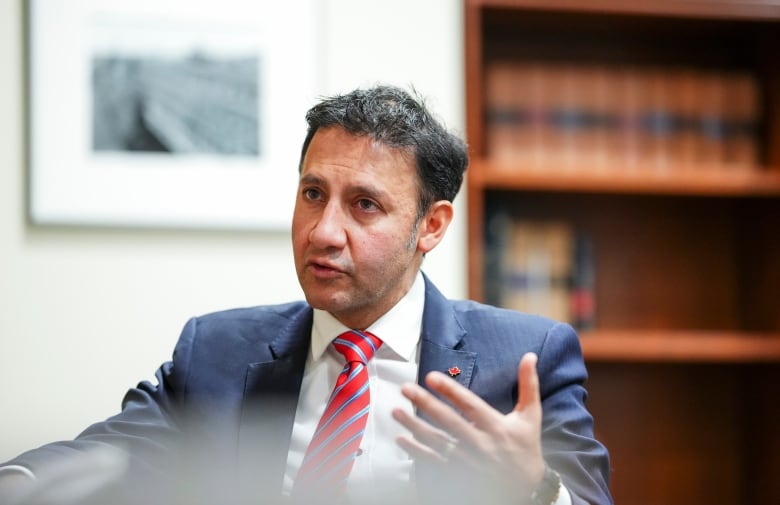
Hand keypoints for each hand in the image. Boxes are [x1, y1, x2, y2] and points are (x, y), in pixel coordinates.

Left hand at [392, 352, 545, 497]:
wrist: (528, 488)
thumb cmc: (526, 447)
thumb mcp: (530, 416)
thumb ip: (528, 385)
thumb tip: (530, 356)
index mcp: (496, 427)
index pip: (470, 406)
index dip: (451, 391)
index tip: (432, 376)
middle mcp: (480, 444)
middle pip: (449, 422)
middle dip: (426, 404)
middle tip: (406, 389)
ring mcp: (468, 461)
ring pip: (437, 442)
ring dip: (415, 426)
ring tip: (396, 411)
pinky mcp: (459, 474)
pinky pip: (434, 461)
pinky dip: (417, 451)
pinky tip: (402, 439)